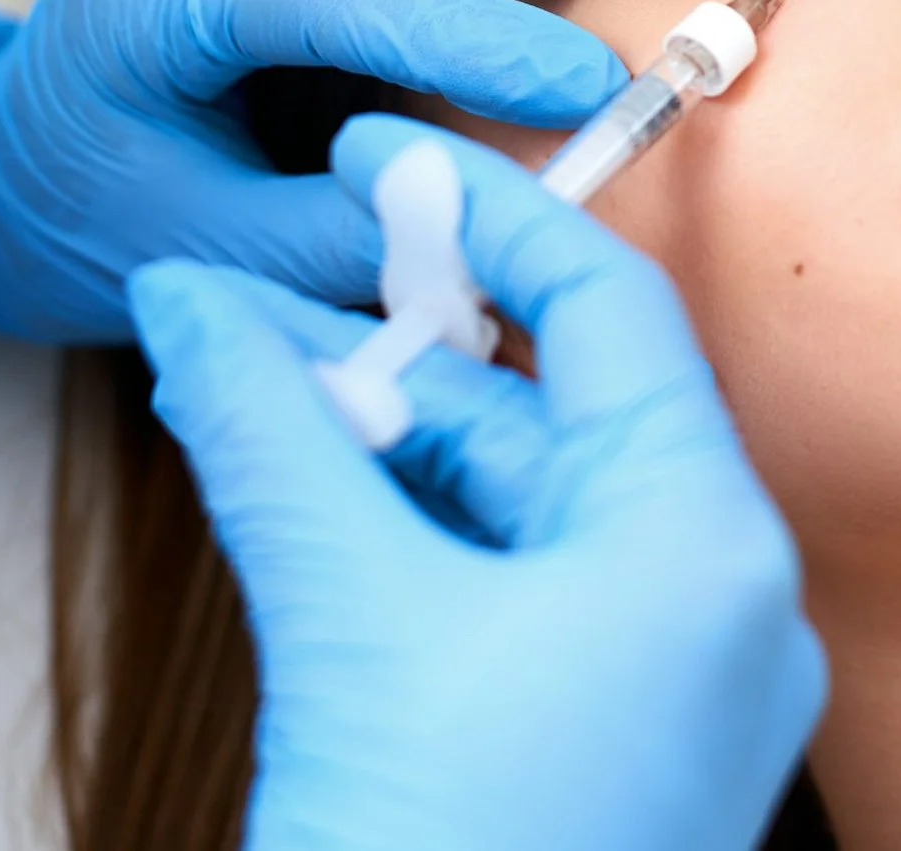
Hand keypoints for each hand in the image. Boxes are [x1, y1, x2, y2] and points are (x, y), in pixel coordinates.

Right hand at [130, 115, 826, 850]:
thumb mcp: (343, 618)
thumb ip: (266, 430)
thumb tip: (186, 298)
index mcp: (704, 548)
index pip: (608, 313)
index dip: (488, 214)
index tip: (380, 154)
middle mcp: (714, 607)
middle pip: (556, 409)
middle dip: (405, 347)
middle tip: (273, 289)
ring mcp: (666, 687)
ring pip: (521, 505)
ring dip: (388, 444)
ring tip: (253, 390)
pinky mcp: (606, 746)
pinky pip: (513, 592)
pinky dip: (409, 537)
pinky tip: (302, 496)